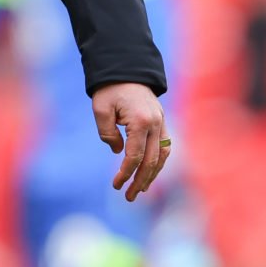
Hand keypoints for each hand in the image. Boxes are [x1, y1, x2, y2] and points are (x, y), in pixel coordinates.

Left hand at [92, 81, 169, 201]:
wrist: (126, 69)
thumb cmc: (110, 89)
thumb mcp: (100, 108)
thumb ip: (107, 133)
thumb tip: (119, 151)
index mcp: (140, 121)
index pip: (135, 155)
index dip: (125, 173)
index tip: (115, 185)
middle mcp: (156, 123)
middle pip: (151, 161)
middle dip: (140, 181)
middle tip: (129, 197)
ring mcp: (162, 122)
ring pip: (162, 156)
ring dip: (152, 175)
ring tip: (140, 191)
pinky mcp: (162, 121)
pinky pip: (164, 147)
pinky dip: (158, 162)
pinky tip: (150, 173)